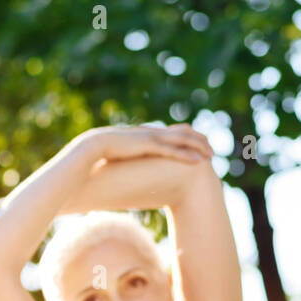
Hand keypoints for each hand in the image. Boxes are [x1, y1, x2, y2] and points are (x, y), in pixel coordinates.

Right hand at [76, 123, 212, 165]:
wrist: (88, 148)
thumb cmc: (96, 156)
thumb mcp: (111, 157)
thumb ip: (120, 159)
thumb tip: (118, 168)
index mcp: (142, 134)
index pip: (169, 131)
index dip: (185, 136)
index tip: (196, 142)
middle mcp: (149, 133)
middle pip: (181, 132)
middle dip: (198, 139)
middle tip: (211, 148)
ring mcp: (150, 138)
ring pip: (182, 140)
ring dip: (198, 146)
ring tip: (212, 154)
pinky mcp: (148, 147)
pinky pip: (174, 151)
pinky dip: (188, 155)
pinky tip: (200, 161)